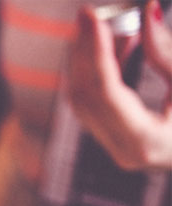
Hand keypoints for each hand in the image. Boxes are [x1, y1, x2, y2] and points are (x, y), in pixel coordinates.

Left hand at [67, 1, 171, 169]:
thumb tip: (147, 11)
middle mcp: (124, 150)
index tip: (94, 19)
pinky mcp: (116, 140)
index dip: (97, 52)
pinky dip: (98, 73)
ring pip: (84, 100)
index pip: (106, 92)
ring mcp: (116, 148)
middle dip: (84, 52)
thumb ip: (167, 52)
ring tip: (104, 25)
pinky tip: (117, 44)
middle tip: (87, 15)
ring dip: (88, 60)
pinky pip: (94, 103)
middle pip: (86, 95)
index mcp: (146, 141)